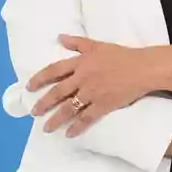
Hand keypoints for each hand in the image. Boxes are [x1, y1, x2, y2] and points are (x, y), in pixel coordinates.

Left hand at [26, 35, 153, 136]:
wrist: (142, 68)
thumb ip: (77, 43)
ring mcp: (92, 93)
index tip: (29, 87)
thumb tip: (60, 37)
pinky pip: (86, 118)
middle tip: (33, 112)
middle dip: (44, 103)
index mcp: (80, 62)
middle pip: (58, 92)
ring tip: (46, 128)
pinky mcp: (103, 105)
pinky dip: (76, 127)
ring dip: (56, 119)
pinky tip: (69, 134)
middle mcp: (82, 78)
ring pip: (69, 108)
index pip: (54, 70)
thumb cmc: (121, 55)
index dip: (40, 79)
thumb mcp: (97, 45)